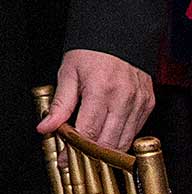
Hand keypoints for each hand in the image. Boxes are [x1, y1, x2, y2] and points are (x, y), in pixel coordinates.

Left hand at [37, 48, 153, 151]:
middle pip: (107, 143)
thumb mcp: (68, 73)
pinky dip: (120, 138)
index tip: (65, 160)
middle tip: (76, 159)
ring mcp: (139, 102)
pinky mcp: (148, 103)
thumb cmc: (90, 52)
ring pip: (123, 142)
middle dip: (90, 156)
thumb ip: (59, 104)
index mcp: (101, 90)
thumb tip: (45, 127)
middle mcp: (124, 98)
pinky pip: (135, 132)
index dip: (75, 151)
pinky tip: (107, 136)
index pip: (88, 133)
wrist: (117, 33)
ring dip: (106, 151)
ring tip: (90, 152)